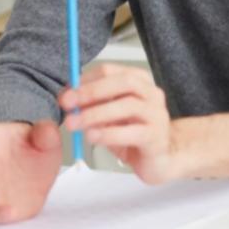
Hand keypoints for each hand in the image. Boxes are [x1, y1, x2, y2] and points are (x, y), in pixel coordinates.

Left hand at [61, 63, 176, 183]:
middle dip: (92, 91)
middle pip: (123, 82)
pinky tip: (92, 137)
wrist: (162, 158)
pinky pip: (132, 132)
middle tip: (68, 103)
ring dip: (96, 113)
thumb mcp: (110, 116)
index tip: (66, 94)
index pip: (110, 70)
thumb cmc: (133, 134)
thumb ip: (93, 105)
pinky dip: (108, 133)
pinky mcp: (156, 137)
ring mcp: (157, 114)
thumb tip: (66, 97)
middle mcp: (151, 93)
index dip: (85, 80)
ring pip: (128, 105)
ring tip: (75, 124)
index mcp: (139, 81)